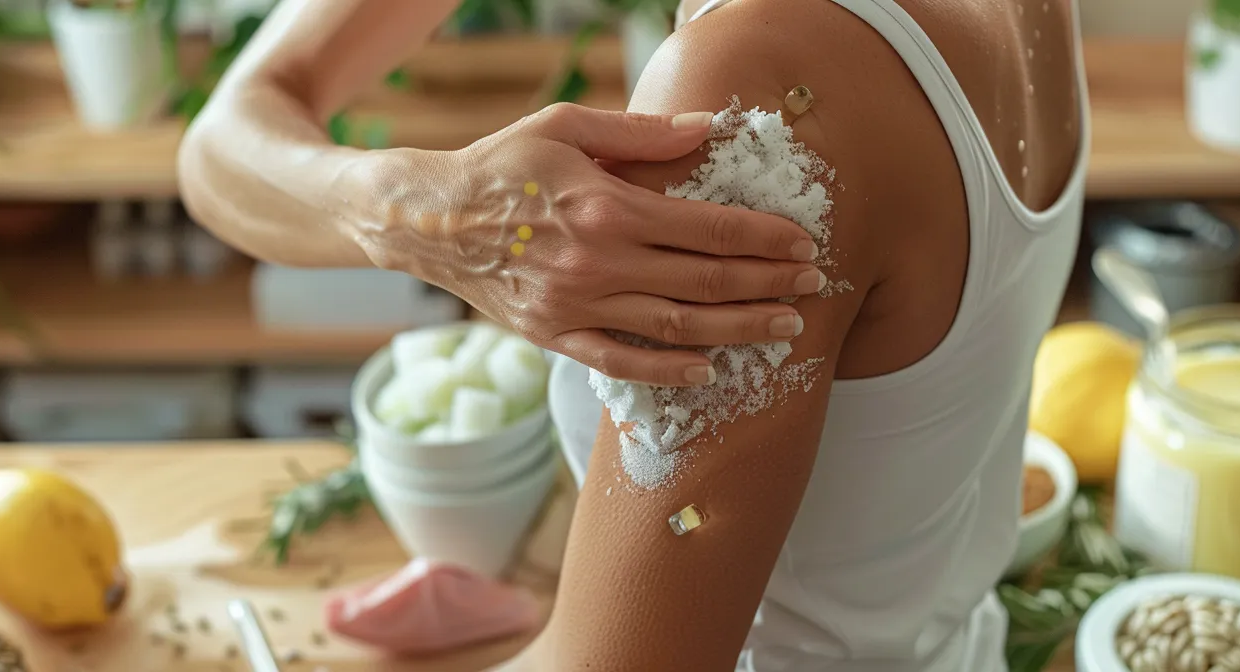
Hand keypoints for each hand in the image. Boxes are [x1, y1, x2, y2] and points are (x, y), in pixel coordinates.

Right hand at [356, 103, 822, 386]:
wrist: (427, 220)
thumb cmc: (499, 165)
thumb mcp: (566, 127)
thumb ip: (641, 132)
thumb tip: (708, 128)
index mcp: (606, 207)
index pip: (707, 229)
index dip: (762, 239)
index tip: (801, 244)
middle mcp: (596, 263)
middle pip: (704, 281)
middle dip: (767, 285)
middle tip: (812, 287)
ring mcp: (575, 306)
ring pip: (675, 326)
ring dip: (737, 329)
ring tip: (783, 328)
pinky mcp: (554, 336)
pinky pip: (622, 361)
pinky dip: (669, 370)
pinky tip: (708, 369)